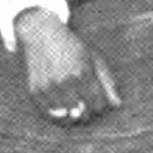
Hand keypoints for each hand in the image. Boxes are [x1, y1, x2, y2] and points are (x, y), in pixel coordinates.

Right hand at [14, 10, 120, 125]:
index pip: (98, 105)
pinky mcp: (35, 91)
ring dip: (71, 114)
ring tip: (73, 105)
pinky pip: (48, 114)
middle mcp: (65, 81)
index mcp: (83, 72)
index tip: (97, 102)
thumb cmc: (73, 48)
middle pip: (82, 114)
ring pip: (65, 117)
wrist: (42, 35)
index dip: (100, 106)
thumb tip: (117, 105)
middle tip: (85, 107)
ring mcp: (48, 87)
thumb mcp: (94, 60)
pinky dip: (56, 114)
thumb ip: (107, 83)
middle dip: (87, 113)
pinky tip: (60, 106)